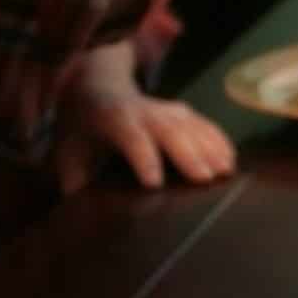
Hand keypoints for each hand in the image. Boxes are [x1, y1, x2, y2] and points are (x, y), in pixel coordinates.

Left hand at [54, 41, 235, 193]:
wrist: (97, 88)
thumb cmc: (82, 130)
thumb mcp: (67, 151)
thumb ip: (74, 178)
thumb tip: (82, 209)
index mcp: (112, 118)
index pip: (130, 136)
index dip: (142, 157)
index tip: (153, 183)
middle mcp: (144, 111)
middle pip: (169, 130)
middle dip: (187, 153)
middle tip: (204, 179)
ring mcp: (168, 109)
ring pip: (192, 126)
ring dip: (210, 148)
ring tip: (225, 172)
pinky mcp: (184, 112)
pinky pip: (205, 125)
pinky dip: (220, 141)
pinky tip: (231, 160)